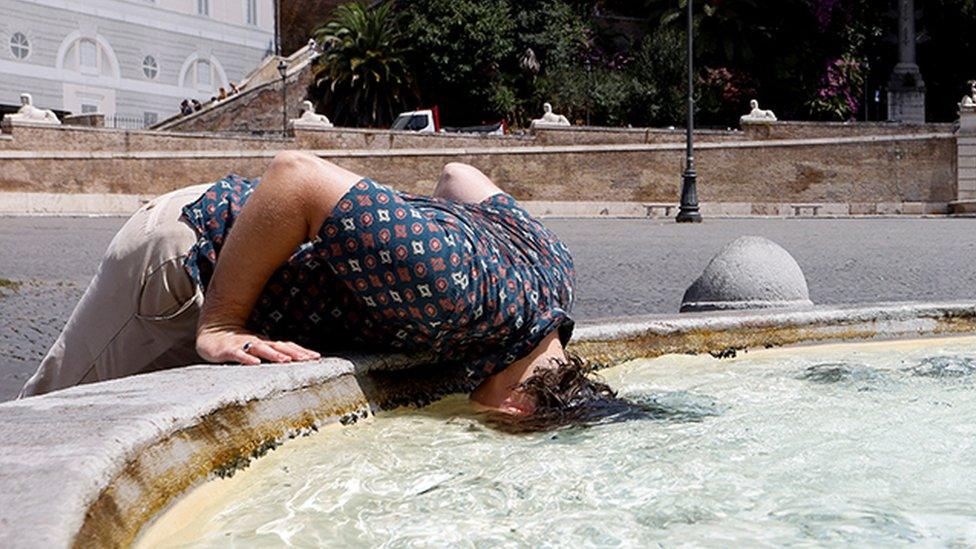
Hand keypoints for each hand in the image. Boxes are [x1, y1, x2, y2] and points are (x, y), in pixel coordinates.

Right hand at [196, 327, 320, 364]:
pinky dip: (247, 358)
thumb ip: (273, 355)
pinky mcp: (228, 350)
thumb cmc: (238, 345)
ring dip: (274, 354)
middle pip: (279, 346)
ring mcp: (243, 345)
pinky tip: (255, 363)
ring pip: (261, 348)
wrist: (211, 335)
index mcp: (267, 344)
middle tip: (309, 359)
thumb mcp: (259, 350)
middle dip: (295, 353)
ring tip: (286, 360)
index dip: (302, 351)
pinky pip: (239, 354)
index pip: (288, 346)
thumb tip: (294, 364)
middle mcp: (258, 342)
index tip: (317, 357)